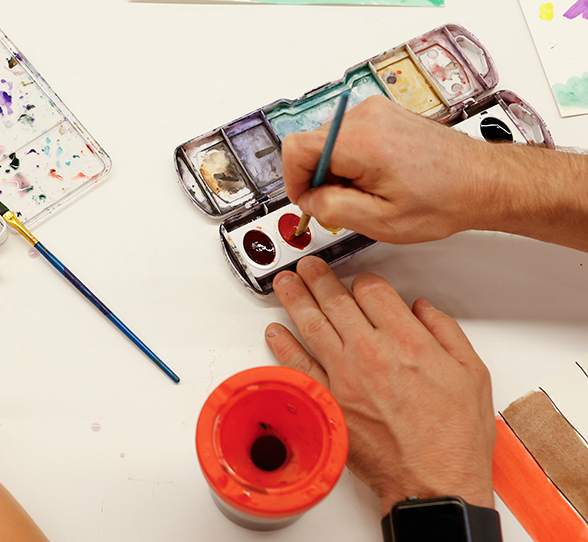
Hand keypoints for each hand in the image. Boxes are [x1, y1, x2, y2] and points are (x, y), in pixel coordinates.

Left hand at [264, 256, 494, 513]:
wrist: (433, 482)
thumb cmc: (454, 437)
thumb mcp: (472, 373)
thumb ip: (445, 332)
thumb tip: (423, 309)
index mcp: (407, 339)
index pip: (373, 291)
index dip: (363, 281)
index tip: (359, 282)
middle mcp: (370, 351)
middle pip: (336, 300)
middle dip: (319, 278)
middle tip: (307, 266)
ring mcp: (345, 375)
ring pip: (312, 324)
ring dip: (295, 298)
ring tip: (285, 282)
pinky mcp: (328, 399)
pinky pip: (297, 364)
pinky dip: (282, 344)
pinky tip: (275, 330)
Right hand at [281, 95, 492, 243]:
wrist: (482, 181)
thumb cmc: (445, 199)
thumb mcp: (380, 220)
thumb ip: (333, 208)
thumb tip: (308, 199)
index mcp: (360, 141)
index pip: (296, 149)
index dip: (293, 180)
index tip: (306, 200)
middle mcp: (365, 117)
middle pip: (311, 144)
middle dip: (317, 178)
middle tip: (342, 204)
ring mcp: (376, 111)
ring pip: (328, 140)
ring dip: (336, 170)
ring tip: (366, 192)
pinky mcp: (384, 115)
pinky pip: (348, 135)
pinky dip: (351, 159)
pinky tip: (375, 179)